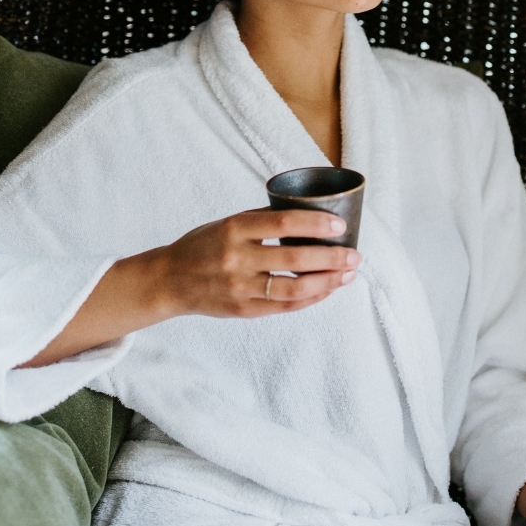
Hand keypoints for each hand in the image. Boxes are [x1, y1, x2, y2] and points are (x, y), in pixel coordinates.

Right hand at [160, 207, 360, 317]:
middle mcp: (237, 259)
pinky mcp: (244, 310)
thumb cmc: (203, 246)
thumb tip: (309, 215)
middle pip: (294, 258)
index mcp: (234, 229)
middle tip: (355, 255)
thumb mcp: (227, 223)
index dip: (315, 224)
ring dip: (327, 282)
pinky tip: (327, 289)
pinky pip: (285, 306)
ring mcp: (240, 288)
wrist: (170, 281)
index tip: (340, 226)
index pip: (283, 223)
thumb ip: (262, 222)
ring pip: (294, 288)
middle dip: (331, 257)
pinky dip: (311, 298)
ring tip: (347, 275)